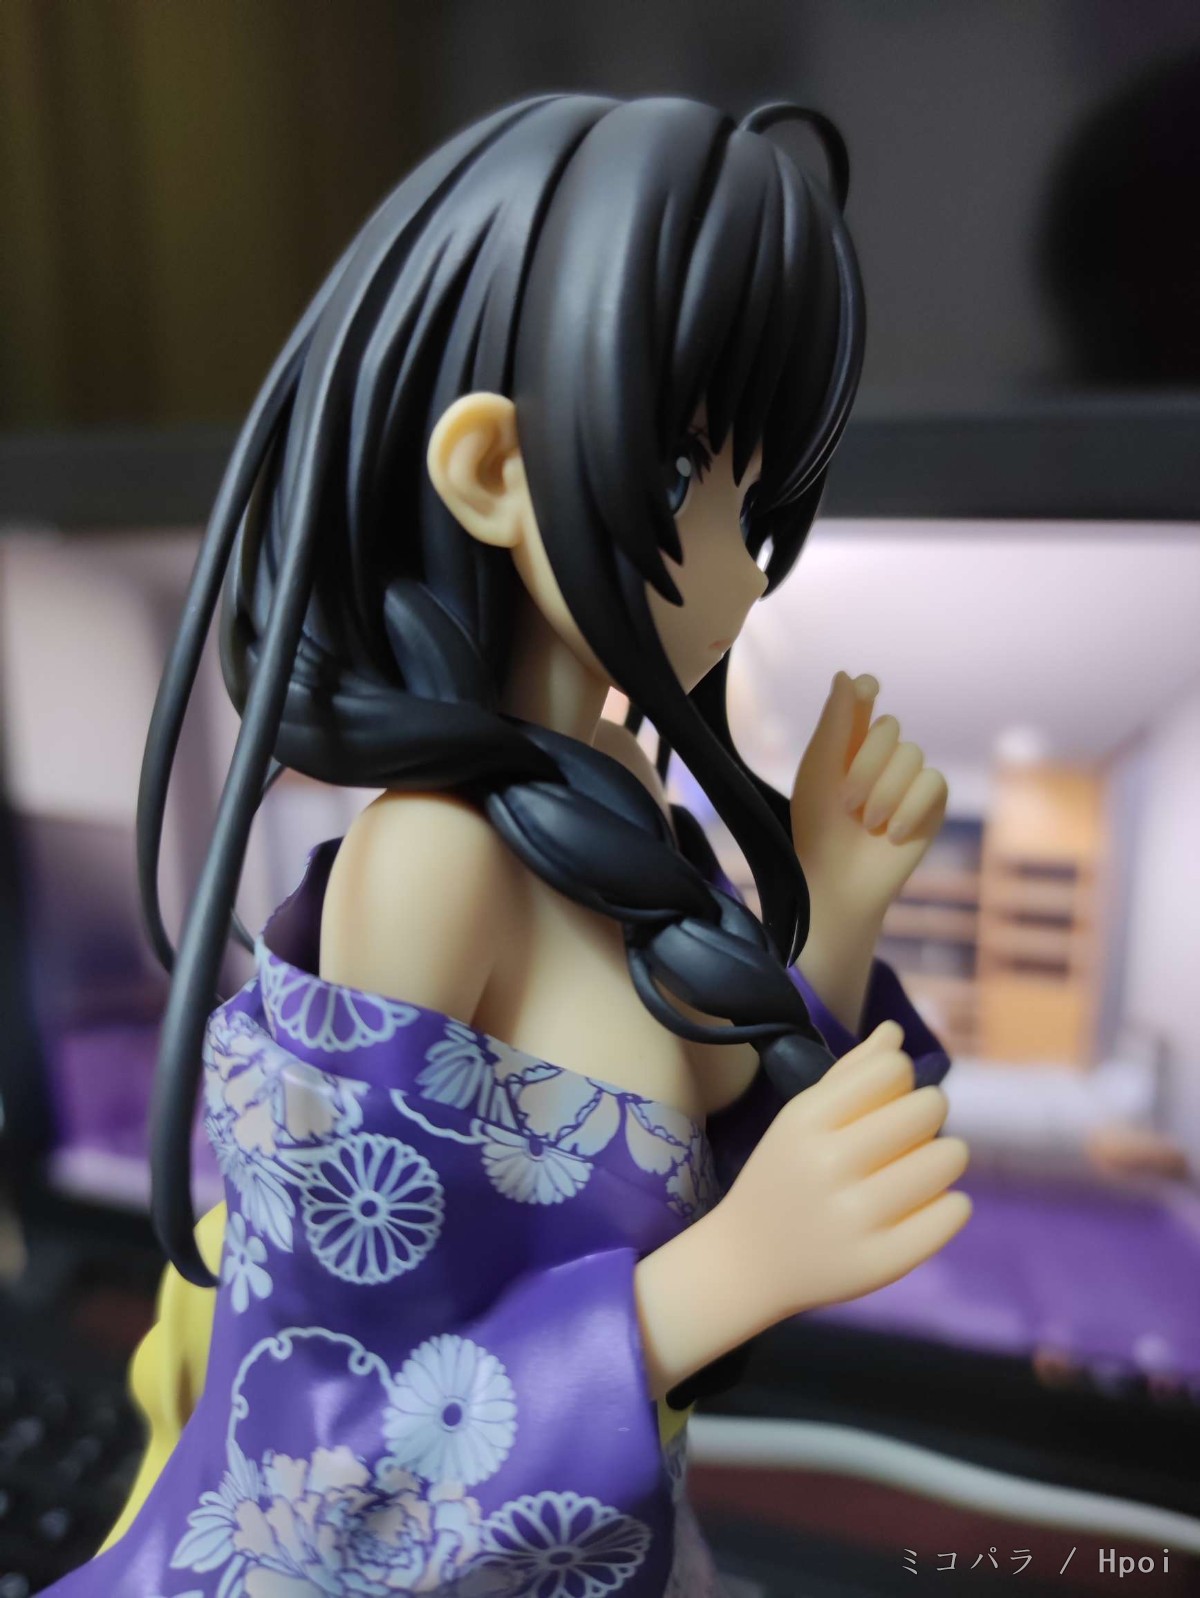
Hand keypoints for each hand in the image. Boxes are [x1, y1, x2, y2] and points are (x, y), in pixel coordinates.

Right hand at [719, 1020, 969, 1327]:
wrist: (748, 1261)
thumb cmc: (783, 1176)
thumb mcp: (800, 1118)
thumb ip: (849, 1073)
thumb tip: (895, 1032)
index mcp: (806, 1121)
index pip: (892, 1069)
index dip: (902, 1076)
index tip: (890, 1096)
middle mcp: (828, 1164)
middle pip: (927, 1108)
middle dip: (929, 1112)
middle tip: (913, 1131)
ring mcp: (855, 1217)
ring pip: (947, 1158)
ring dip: (945, 1155)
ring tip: (925, 1165)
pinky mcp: (882, 1261)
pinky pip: (952, 1212)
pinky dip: (951, 1203)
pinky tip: (928, 1203)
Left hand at [790, 671, 948, 923]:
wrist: (837, 881)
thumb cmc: (818, 827)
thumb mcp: (820, 772)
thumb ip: (836, 724)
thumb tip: (847, 674)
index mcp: (848, 742)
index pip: (864, 698)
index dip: (867, 690)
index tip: (866, 690)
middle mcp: (881, 755)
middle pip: (890, 728)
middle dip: (865, 767)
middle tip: (846, 805)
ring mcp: (909, 778)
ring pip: (912, 755)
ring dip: (885, 793)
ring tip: (867, 824)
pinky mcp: (932, 803)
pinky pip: (933, 783)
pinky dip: (910, 809)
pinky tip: (892, 834)